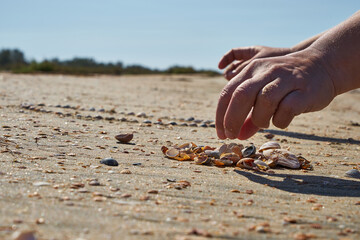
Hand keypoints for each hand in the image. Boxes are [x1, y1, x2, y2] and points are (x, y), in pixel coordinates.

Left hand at [216, 48, 335, 139]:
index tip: (222, 134)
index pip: (227, 92)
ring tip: (264, 122)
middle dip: (232, 120)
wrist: (323, 65)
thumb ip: (249, 115)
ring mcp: (286, 78)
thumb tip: (237, 136)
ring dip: (259, 119)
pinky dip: (280, 120)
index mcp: (252, 70)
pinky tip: (282, 119)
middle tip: (232, 136)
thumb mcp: (263, 93)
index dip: (221, 116)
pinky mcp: (305, 90)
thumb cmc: (287, 84)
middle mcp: (266, 71)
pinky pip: (287, 108)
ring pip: (264, 100)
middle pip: (241, 95)